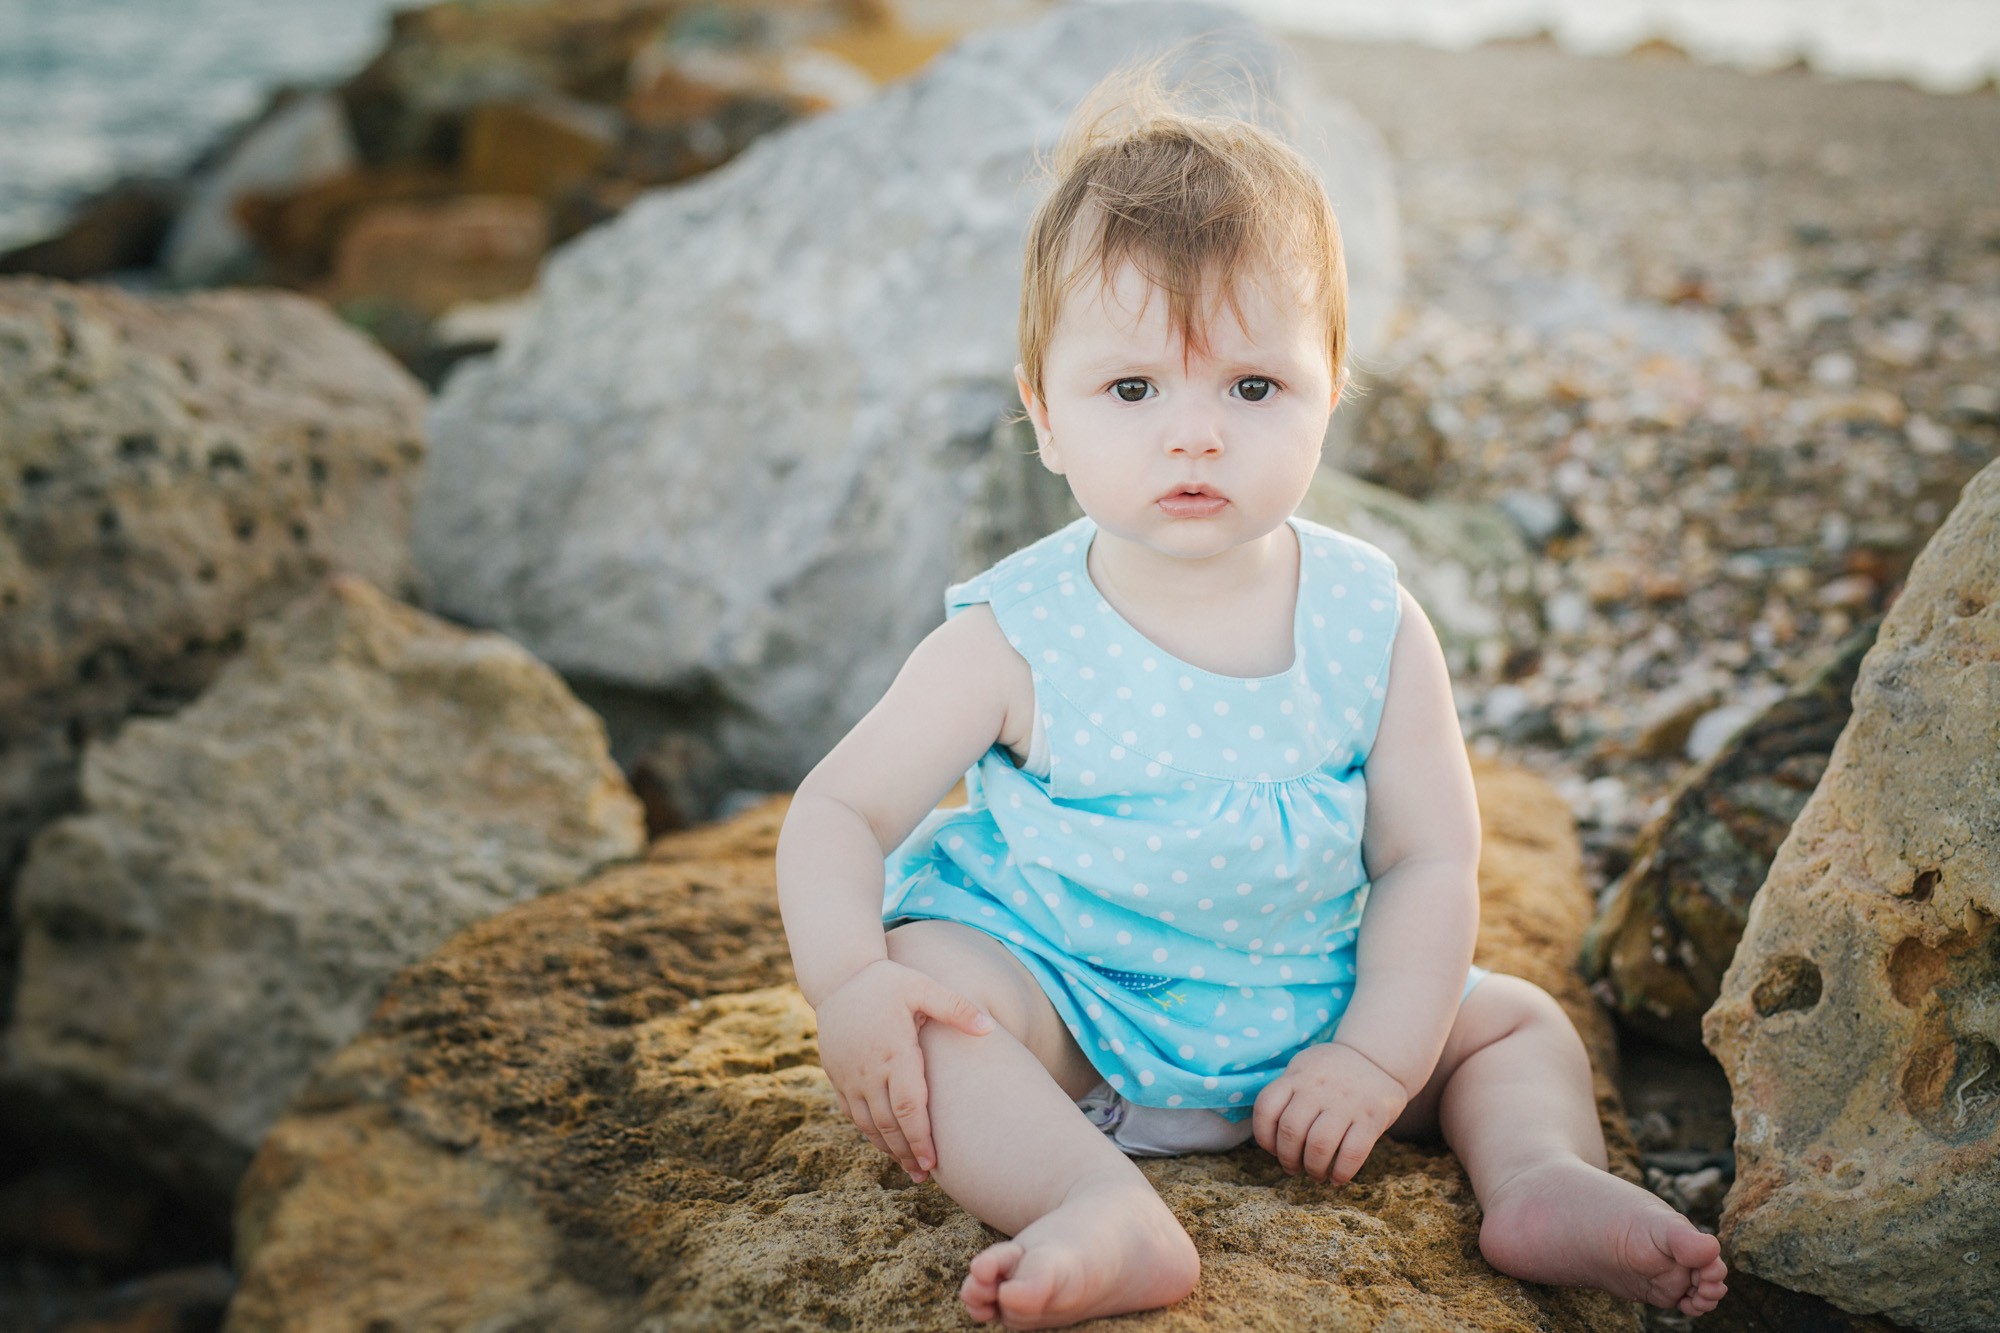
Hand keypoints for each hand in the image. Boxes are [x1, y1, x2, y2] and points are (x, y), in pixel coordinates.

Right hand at [811, 958, 994, 1182]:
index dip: (920, 1138)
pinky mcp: (836, 1074)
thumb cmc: (887, 981)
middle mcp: (868, 1070)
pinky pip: (851, 1112)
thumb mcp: (922, 986)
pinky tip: (883, 1143)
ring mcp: (848, 1075)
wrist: (838, 976)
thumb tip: (989, 1027)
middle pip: (888, 1124)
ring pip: (867, 1123)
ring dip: (887, 1148)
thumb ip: (956, 1007)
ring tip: (909, 1169)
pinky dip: (868, 1132)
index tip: (934, 1162)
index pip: (909, 1107)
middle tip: (925, 1176)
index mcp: (894, 1053)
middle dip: (907, 1153)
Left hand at [1252, 1041, 1411, 1184]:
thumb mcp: (1304, 1068)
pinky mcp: (1372, 1117)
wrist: (1377, 1057)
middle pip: (1291, 1131)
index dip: (1264, 1137)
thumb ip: (1286, 1095)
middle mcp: (1319, 1087)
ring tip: (1316, 1173)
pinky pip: (1352, 1152)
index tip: (1273, 1149)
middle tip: (1294, 1167)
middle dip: (1288, 1159)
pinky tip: (1337, 1178)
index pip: (1266, 1108)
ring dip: (1313, 1168)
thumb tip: (1271, 1140)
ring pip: (1319, 1145)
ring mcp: (1347, 1102)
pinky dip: (1342, 1172)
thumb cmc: (1332, 1072)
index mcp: (1298, 1076)